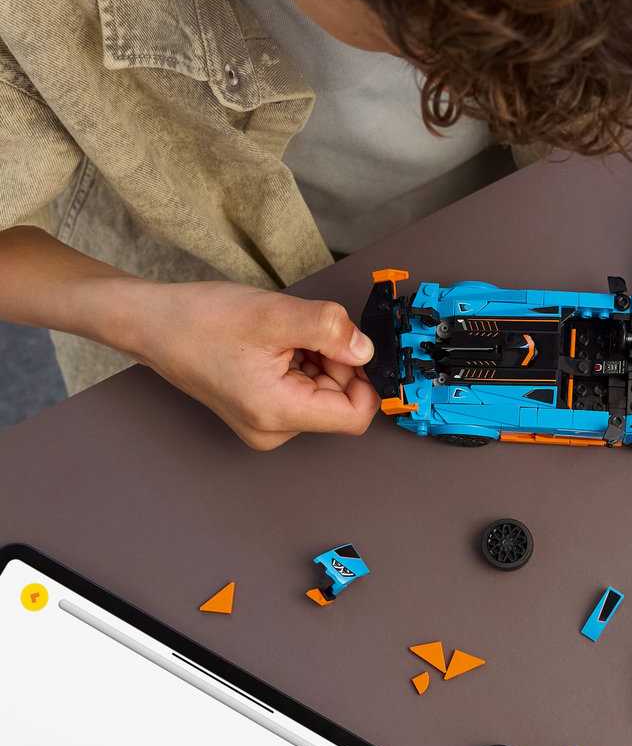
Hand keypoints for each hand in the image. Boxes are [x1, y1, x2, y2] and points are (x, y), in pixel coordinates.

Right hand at [130, 281, 378, 450]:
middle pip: (339, 402)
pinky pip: (301, 391)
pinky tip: (271, 346)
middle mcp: (274, 430)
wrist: (150, 324)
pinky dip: (299, 364)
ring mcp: (266, 425)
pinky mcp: (260, 412)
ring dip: (315, 360)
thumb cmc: (198, 321)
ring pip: (322, 394)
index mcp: (278, 414)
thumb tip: (365, 349)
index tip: (348, 346)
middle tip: (299, 333)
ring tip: (277, 339)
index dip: (363, 379)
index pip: (355, 416)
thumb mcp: (273, 315)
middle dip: (333, 362)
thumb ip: (328, 330)